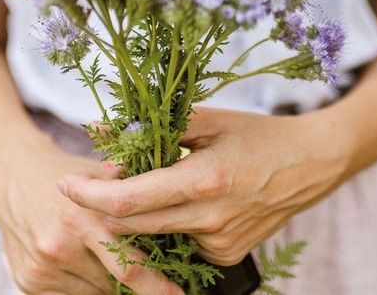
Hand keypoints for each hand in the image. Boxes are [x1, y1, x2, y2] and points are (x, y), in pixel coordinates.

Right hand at [0, 128, 184, 294]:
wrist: (11, 170)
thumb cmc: (65, 170)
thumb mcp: (100, 172)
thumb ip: (132, 193)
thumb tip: (172, 209)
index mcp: (82, 219)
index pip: (129, 265)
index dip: (157, 284)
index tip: (178, 291)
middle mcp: (60, 247)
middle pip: (113, 286)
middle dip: (140, 290)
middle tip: (167, 292)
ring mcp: (43, 268)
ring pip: (94, 293)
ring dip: (111, 285)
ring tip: (118, 265)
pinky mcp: (28, 282)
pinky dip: (87, 286)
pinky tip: (91, 266)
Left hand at [58, 107, 348, 265]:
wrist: (312, 164)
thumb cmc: (259, 135)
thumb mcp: (209, 121)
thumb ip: (153, 126)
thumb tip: (101, 128)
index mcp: (203, 180)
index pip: (127, 200)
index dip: (88, 195)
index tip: (64, 184)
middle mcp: (209, 220)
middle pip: (131, 228)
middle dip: (102, 210)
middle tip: (88, 186)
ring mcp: (219, 243)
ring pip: (154, 238)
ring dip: (135, 218)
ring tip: (142, 187)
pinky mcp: (227, 256)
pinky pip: (180, 244)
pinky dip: (168, 226)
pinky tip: (180, 202)